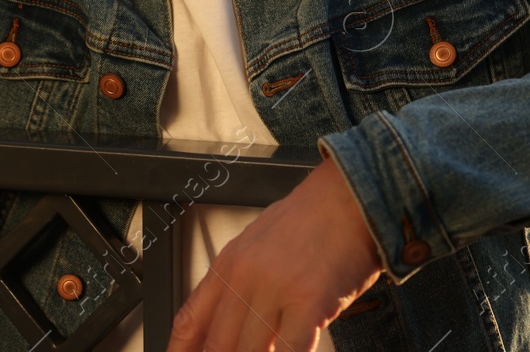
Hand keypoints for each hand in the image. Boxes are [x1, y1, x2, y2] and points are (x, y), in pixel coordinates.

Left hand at [166, 157, 384, 351]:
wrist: (350, 194)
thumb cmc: (311, 220)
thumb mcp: (258, 244)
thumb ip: (240, 283)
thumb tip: (228, 322)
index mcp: (229, 264)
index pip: (190, 320)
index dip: (179, 351)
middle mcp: (245, 277)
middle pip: (218, 345)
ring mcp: (276, 288)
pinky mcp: (309, 300)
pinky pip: (290, 350)